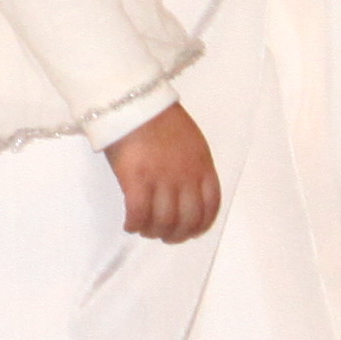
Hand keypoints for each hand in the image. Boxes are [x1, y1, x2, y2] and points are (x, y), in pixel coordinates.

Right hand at [105, 101, 222, 242]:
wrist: (135, 103)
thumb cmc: (160, 120)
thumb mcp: (191, 143)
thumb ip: (193, 168)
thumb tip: (184, 194)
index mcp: (203, 167)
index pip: (210, 208)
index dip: (200, 227)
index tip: (189, 233)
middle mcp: (186, 177)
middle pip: (186, 220)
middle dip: (175, 235)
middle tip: (163, 236)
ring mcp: (161, 180)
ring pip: (163, 221)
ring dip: (153, 232)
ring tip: (145, 230)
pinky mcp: (137, 180)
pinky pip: (138, 213)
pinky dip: (134, 224)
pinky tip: (130, 225)